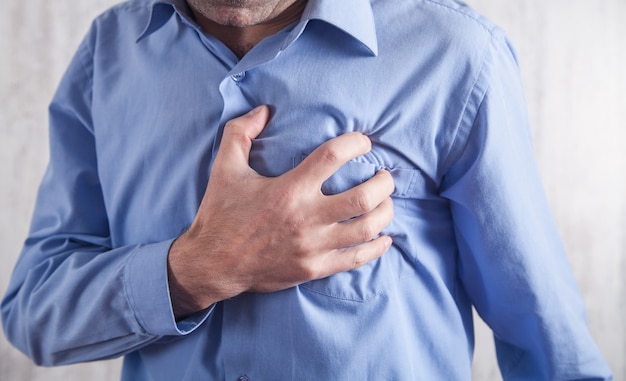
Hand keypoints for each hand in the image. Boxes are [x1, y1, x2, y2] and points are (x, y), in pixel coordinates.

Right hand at [167, 105, 393, 317]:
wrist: (213, 265)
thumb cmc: (220, 215)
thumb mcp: (224, 168)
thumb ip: (240, 132)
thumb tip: (264, 110)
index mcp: (288, 190)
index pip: (333, 157)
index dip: (355, 143)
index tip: (363, 142)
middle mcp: (306, 218)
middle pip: (364, 197)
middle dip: (383, 182)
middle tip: (384, 175)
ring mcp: (313, 246)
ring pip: (367, 228)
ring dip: (385, 211)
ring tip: (386, 201)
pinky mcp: (314, 269)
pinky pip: (356, 259)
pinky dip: (377, 247)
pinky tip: (385, 237)